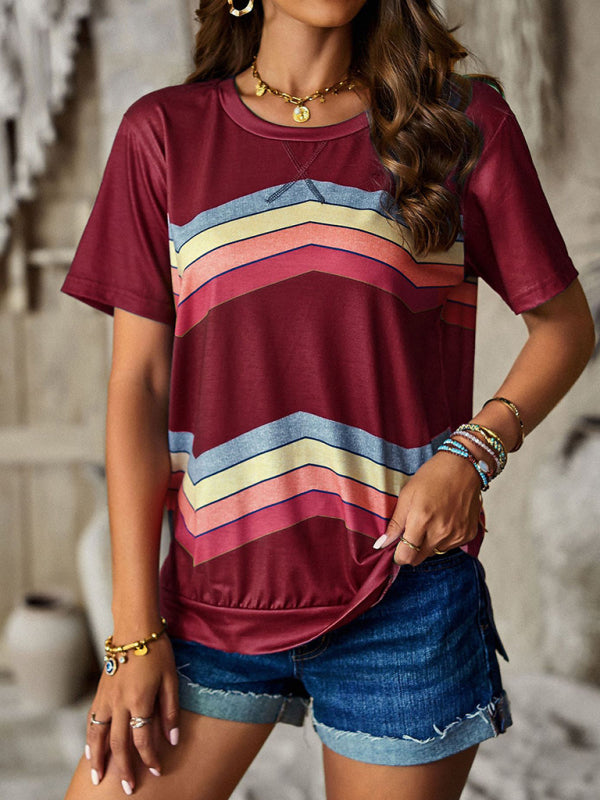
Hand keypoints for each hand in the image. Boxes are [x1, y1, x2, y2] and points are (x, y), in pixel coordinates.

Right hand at [86, 635, 178, 793]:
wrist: (135, 628)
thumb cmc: (157, 652)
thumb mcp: (171, 679)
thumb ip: (170, 711)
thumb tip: (172, 740)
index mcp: (140, 700)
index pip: (143, 738)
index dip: (149, 757)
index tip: (156, 770)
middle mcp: (120, 702)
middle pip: (118, 743)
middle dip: (123, 768)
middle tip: (127, 788)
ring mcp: (107, 698)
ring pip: (98, 735)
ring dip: (98, 759)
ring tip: (98, 778)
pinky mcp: (100, 692)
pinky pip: (92, 721)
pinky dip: (89, 739)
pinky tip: (89, 752)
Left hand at [375, 451, 481, 564]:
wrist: (463, 467)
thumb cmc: (432, 476)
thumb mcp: (406, 495)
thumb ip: (395, 523)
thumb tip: (382, 544)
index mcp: (422, 521)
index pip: (406, 556)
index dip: (399, 555)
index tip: (397, 547)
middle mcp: (440, 532)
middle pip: (419, 559)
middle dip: (412, 550)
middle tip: (412, 531)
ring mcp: (456, 535)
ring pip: (435, 552)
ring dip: (429, 543)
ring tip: (431, 520)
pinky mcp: (468, 534)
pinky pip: (450, 546)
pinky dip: (444, 538)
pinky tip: (445, 519)